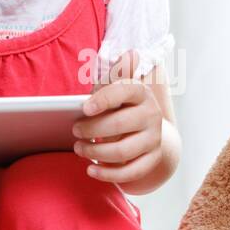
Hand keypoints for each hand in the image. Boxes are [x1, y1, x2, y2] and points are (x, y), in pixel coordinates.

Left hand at [72, 50, 164, 182]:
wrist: (146, 129)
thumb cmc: (120, 105)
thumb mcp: (116, 86)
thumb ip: (117, 72)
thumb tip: (131, 54)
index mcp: (141, 92)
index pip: (124, 91)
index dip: (103, 99)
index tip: (83, 108)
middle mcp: (152, 114)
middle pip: (119, 125)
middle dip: (91, 130)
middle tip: (74, 131)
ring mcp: (154, 139)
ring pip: (122, 151)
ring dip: (95, 153)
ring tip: (79, 149)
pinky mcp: (152, 159)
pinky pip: (130, 172)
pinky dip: (107, 175)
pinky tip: (90, 170)